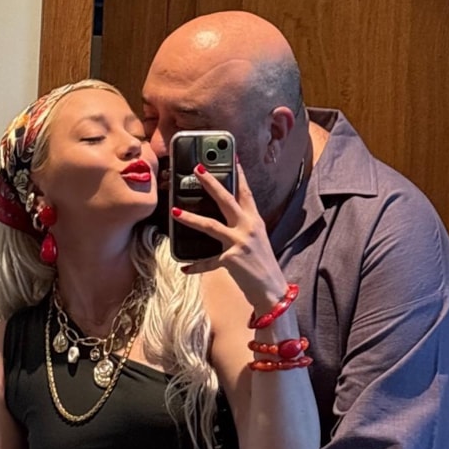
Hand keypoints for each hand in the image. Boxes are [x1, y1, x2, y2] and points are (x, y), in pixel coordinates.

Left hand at [172, 164, 285, 306]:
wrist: (273, 291)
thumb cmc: (262, 265)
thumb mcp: (256, 240)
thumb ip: (243, 227)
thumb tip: (226, 218)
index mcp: (255, 221)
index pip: (246, 193)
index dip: (239, 174)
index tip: (232, 157)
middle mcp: (248, 228)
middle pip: (226, 200)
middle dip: (211, 183)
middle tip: (197, 168)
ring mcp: (240, 243)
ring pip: (211, 226)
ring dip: (191, 218)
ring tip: (175, 212)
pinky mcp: (231, 260)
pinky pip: (208, 262)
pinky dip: (195, 265)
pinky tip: (184, 267)